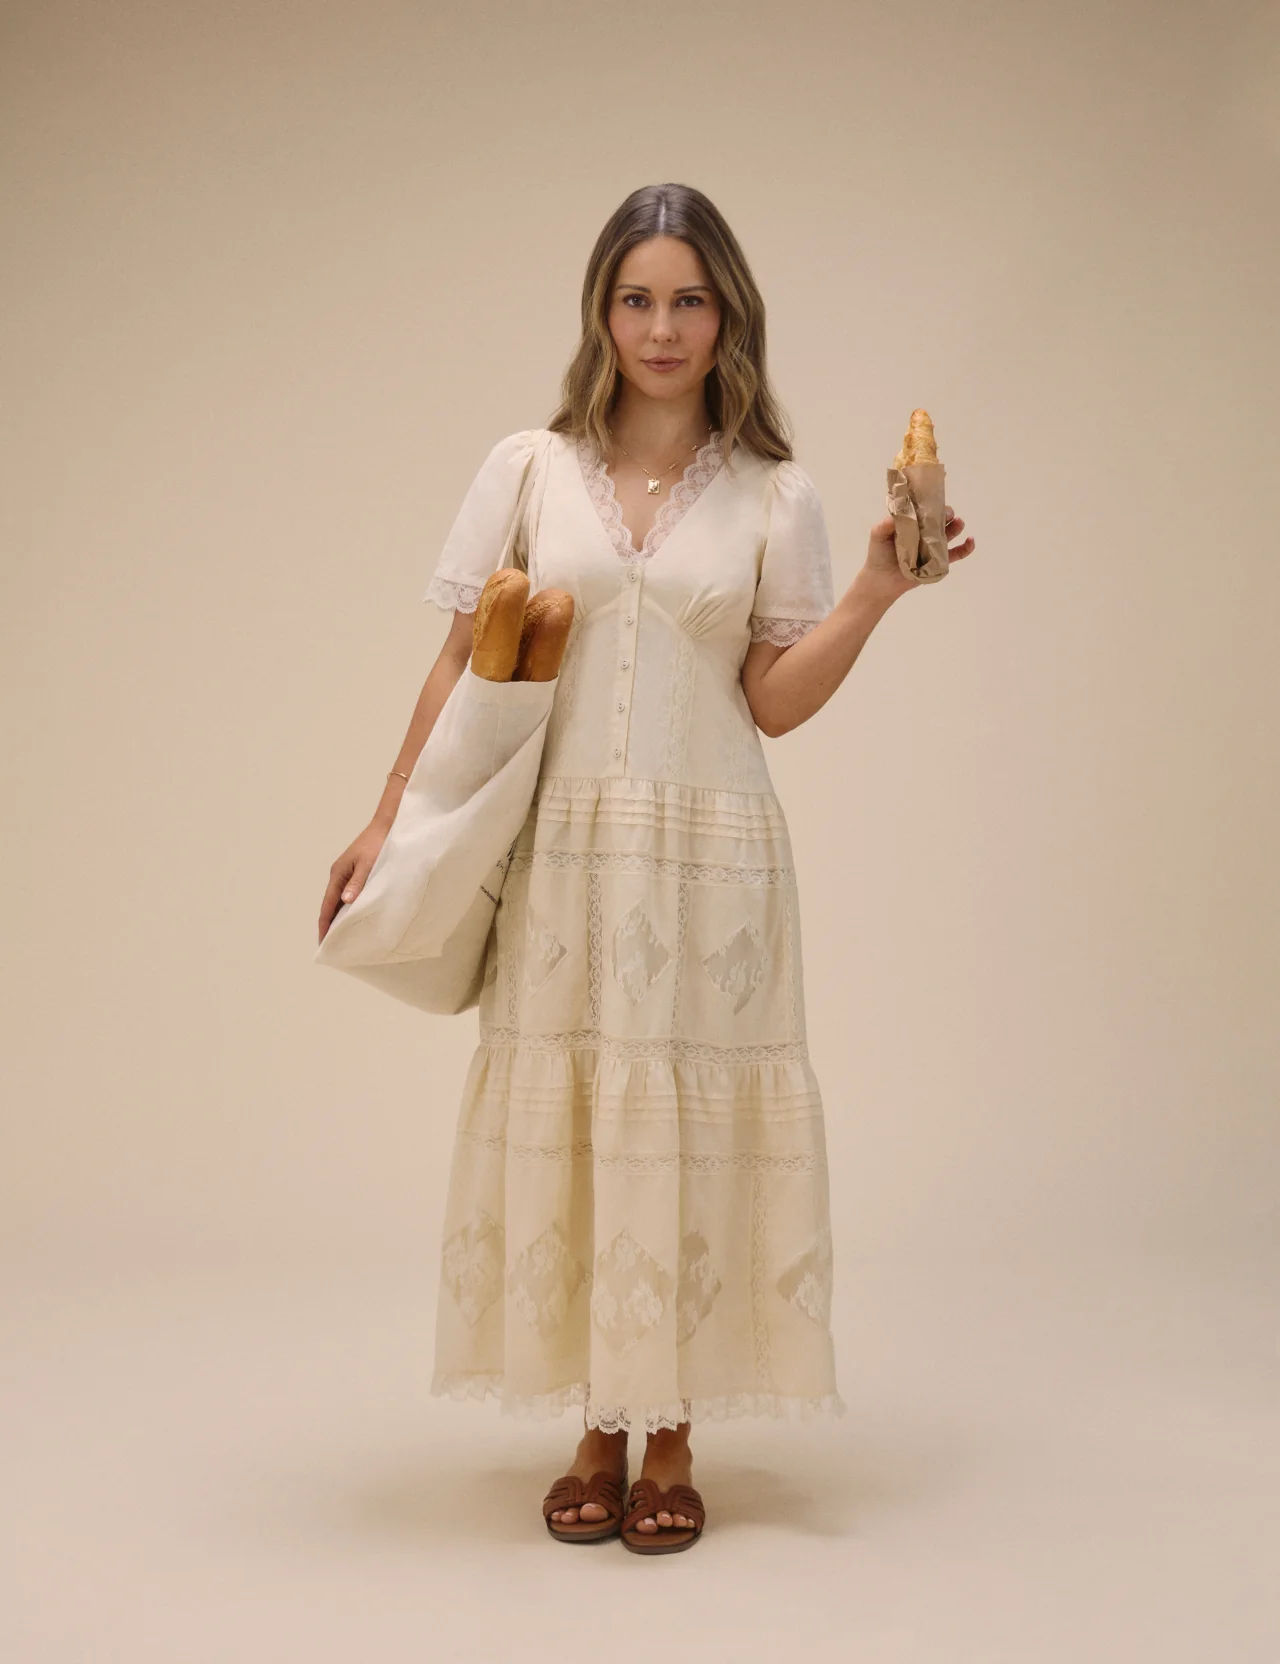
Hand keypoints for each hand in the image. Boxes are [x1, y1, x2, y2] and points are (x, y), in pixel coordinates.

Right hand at [318, 822, 389, 942]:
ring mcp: (347, 874)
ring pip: (340, 901)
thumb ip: (358, 883)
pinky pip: (349, 895)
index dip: (325, 925)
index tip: (324, 942)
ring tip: (344, 937)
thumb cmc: (379, 843)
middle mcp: (339, 875)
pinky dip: (349, 908)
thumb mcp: (368, 865)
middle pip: (331, 905)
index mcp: (338, 874)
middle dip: (330, 925)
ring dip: (340, 917)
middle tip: (333, 946)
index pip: (327, 906)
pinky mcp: (357, 872)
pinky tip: (356, 917)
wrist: (388, 825)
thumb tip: (345, 902)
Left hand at [860, 504, 976, 599]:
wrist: (881, 581)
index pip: (926, 508)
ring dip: (957, 526)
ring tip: (958, 522)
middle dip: (946, 513)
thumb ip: (885, 524)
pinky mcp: (938, 561)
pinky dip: (966, 548)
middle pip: (940, 519)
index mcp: (913, 522)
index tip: (937, 496)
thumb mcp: (877, 536)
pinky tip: (970, 541)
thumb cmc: (878, 555)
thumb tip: (900, 513)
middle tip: (947, 514)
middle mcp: (925, 532)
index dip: (933, 501)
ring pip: (950, 533)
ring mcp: (932, 546)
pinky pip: (956, 554)